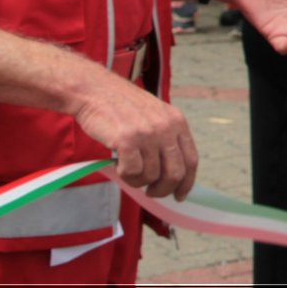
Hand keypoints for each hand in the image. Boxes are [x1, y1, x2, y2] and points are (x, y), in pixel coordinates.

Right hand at [73, 71, 198, 200]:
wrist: (95, 90)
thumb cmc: (122, 107)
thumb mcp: (155, 116)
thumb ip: (166, 139)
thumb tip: (172, 176)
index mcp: (177, 122)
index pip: (191, 160)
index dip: (187, 182)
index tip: (179, 196)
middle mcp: (166, 127)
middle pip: (175, 173)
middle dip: (163, 189)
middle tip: (150, 192)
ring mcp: (148, 134)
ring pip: (151, 176)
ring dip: (138, 181)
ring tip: (127, 169)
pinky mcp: (127, 140)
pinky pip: (132, 172)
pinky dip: (125, 176)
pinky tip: (118, 165)